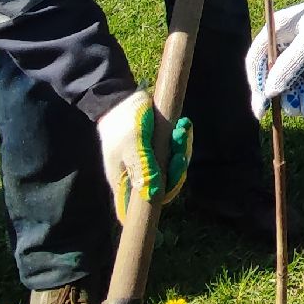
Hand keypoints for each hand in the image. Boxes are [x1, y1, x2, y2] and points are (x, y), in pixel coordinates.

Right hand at [96, 90, 190, 222]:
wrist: (121, 97)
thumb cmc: (122, 124)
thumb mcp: (132, 146)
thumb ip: (142, 169)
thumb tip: (153, 195)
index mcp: (125, 181)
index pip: (142, 205)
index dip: (159, 200)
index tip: (171, 183)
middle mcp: (138, 175)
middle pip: (164, 185)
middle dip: (176, 169)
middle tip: (179, 152)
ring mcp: (149, 162)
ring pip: (171, 167)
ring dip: (180, 150)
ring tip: (181, 130)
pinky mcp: (158, 148)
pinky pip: (174, 150)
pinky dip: (180, 139)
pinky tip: (183, 125)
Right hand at [245, 0, 303, 118]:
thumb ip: (289, 66)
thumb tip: (270, 91)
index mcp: (274, 32)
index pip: (255, 64)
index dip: (257, 88)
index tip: (261, 111)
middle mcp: (281, 42)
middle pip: (275, 76)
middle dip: (287, 97)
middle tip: (299, 112)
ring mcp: (296, 49)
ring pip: (294, 80)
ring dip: (303, 98)